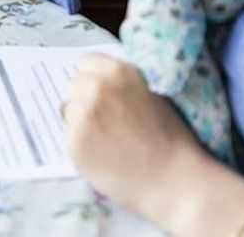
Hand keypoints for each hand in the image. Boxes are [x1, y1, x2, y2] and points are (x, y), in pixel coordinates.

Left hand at [63, 53, 209, 224]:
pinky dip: (81, 145)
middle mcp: (94, 88)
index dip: (94, 78)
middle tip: (106, 121)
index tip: (101, 92)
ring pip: (68, 112)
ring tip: (108, 141)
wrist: (175, 181)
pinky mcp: (72, 142)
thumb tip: (104, 81)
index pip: (86, 62)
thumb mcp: (153, 95)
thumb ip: (123, 84)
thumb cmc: (172, 140)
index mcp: (117, 72)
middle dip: (85, 99)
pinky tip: (103, 155)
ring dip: (81, 122)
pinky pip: (68, 137)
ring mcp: (80, 115)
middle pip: (74, 86)